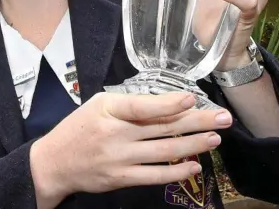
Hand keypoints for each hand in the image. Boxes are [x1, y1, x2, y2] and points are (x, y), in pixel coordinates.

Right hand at [30, 92, 231, 207]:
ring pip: (164, 152)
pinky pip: (155, 176)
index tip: (193, 98)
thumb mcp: (99, 105)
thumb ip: (129, 105)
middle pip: (163, 128)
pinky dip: (177, 172)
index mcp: (109, 110)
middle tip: (223, 118)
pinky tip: (195, 166)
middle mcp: (116, 134)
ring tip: (215, 138)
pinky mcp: (122, 179)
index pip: (143, 106)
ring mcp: (120, 159)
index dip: (169, 103)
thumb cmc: (79, 127)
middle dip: (197, 122)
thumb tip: (166, 104)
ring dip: (194, 145)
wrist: (55, 162)